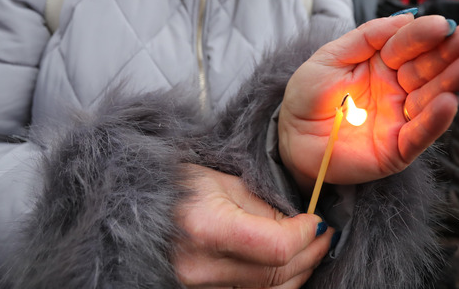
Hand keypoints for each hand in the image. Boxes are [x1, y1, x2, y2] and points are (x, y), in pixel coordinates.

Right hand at [172, 164, 333, 287]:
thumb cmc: (177, 187)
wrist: (134, 208)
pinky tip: (287, 267)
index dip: (305, 235)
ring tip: (310, 249)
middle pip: (276, 274)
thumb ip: (265, 206)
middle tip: (324, 234)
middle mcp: (200, 267)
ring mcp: (197, 288)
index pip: (277, 247)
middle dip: (309, 253)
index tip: (316, 221)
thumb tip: (299, 225)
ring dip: (298, 272)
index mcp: (207, 228)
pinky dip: (275, 284)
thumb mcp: (223, 181)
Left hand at [278, 15, 458, 194]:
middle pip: (432, 67)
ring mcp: (403, 117)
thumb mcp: (331, 56)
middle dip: (456, 51)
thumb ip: (368, 37)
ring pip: (435, 97)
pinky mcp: (400, 149)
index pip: (411, 43)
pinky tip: (451, 102)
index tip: (445, 23)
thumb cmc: (310, 94)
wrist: (291, 138)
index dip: (428, 33)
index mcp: (386, 61)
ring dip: (457, 81)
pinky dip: (436, 120)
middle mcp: (400, 87)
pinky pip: (421, 134)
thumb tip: (407, 16)